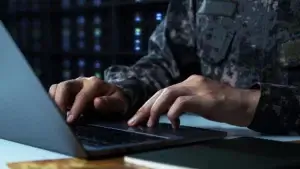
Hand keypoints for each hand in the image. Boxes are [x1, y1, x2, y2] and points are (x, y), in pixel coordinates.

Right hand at [49, 76, 127, 122]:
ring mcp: (74, 84)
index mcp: (96, 84)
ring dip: (54, 101)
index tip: (70, 121)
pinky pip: (55, 91)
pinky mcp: (68, 90)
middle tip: (59, 118)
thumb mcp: (119, 103)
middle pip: (65, 86)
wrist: (115, 96)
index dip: (75, 108)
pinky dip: (52, 101)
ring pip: (57, 87)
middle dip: (60, 102)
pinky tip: (57, 112)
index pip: (82, 95)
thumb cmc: (117, 101)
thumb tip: (96, 102)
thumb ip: (110, 103)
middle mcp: (83, 81)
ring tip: (57, 115)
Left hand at [127, 75, 259, 127]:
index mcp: (189, 82)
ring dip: (155, 109)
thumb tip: (168, 114)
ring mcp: (197, 88)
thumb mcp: (200, 102)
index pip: (163, 91)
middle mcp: (190, 82)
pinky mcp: (204, 98)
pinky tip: (174, 123)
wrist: (246, 104)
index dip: (149, 104)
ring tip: (150, 123)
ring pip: (167, 94)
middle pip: (161, 92)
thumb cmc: (225, 105)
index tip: (139, 116)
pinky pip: (182, 103)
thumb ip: (185, 104)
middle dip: (146, 107)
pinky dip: (173, 113)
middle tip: (134, 121)